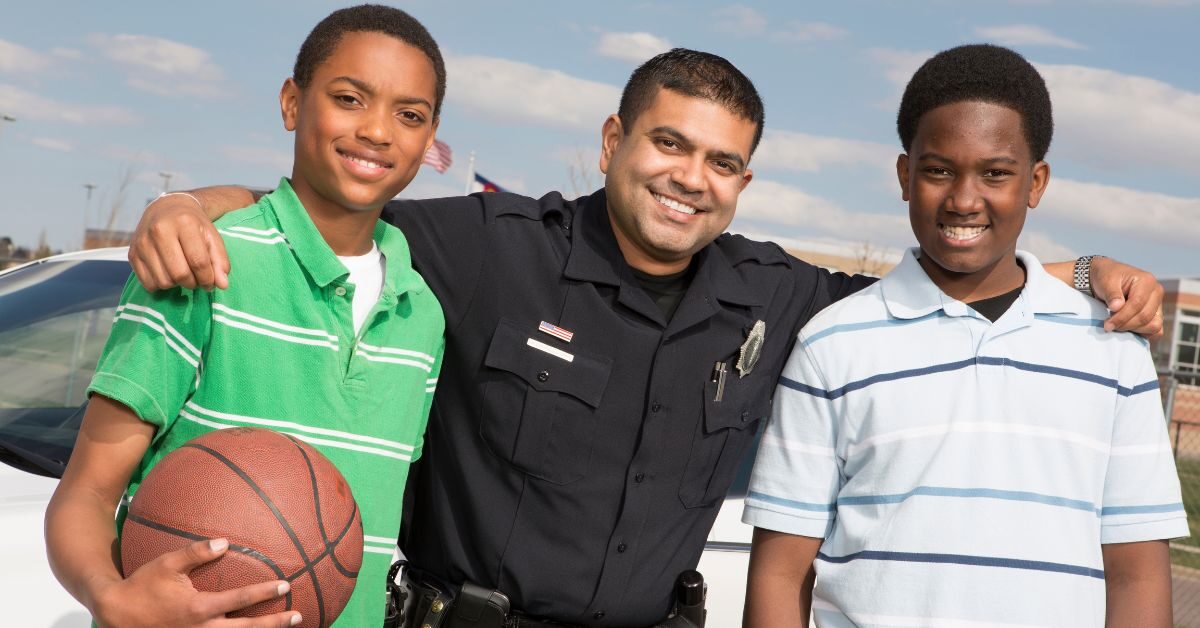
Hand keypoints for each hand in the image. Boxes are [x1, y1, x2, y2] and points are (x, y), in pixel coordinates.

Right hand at [93, 538, 299, 627]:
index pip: (240, 600)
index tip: (286, 585)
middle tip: (298, 615)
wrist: (116, 616)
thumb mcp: (166, 564)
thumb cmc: (142, 586)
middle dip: (274, 623)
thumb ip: (196, 553)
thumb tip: (225, 542)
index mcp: (198, 608)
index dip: (265, 593)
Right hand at [130, 193, 228, 290]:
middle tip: (197, 280)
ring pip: (163, 281)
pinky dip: (161, 285)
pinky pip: (148, 283)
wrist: (166, 209)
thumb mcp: (212, 237)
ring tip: (183, 273)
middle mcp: (159, 230)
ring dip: (177, 285)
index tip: (211, 283)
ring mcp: (142, 242)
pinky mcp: (132, 253)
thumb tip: (222, 285)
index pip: (198, 262)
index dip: (208, 278)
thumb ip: (220, 261)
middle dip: (193, 283)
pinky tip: (168, 274)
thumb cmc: (193, 225)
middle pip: (179, 274)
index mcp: (184, 223)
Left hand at [1089, 256, 1163, 338]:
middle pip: (1145, 316)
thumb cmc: (1107, 277)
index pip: (1137, 304)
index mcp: (1147, 281)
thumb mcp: (1105, 281)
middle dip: (1125, 325)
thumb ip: (1112, 294)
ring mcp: (1158, 304)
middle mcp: (1156, 292)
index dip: (1122, 317)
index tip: (1107, 325)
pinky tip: (1127, 330)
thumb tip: (1117, 307)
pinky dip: (1142, 334)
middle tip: (1108, 325)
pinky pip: (1156, 331)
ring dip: (1133, 330)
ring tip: (1117, 325)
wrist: (1108, 278)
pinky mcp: (1156, 315)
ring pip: (1153, 325)